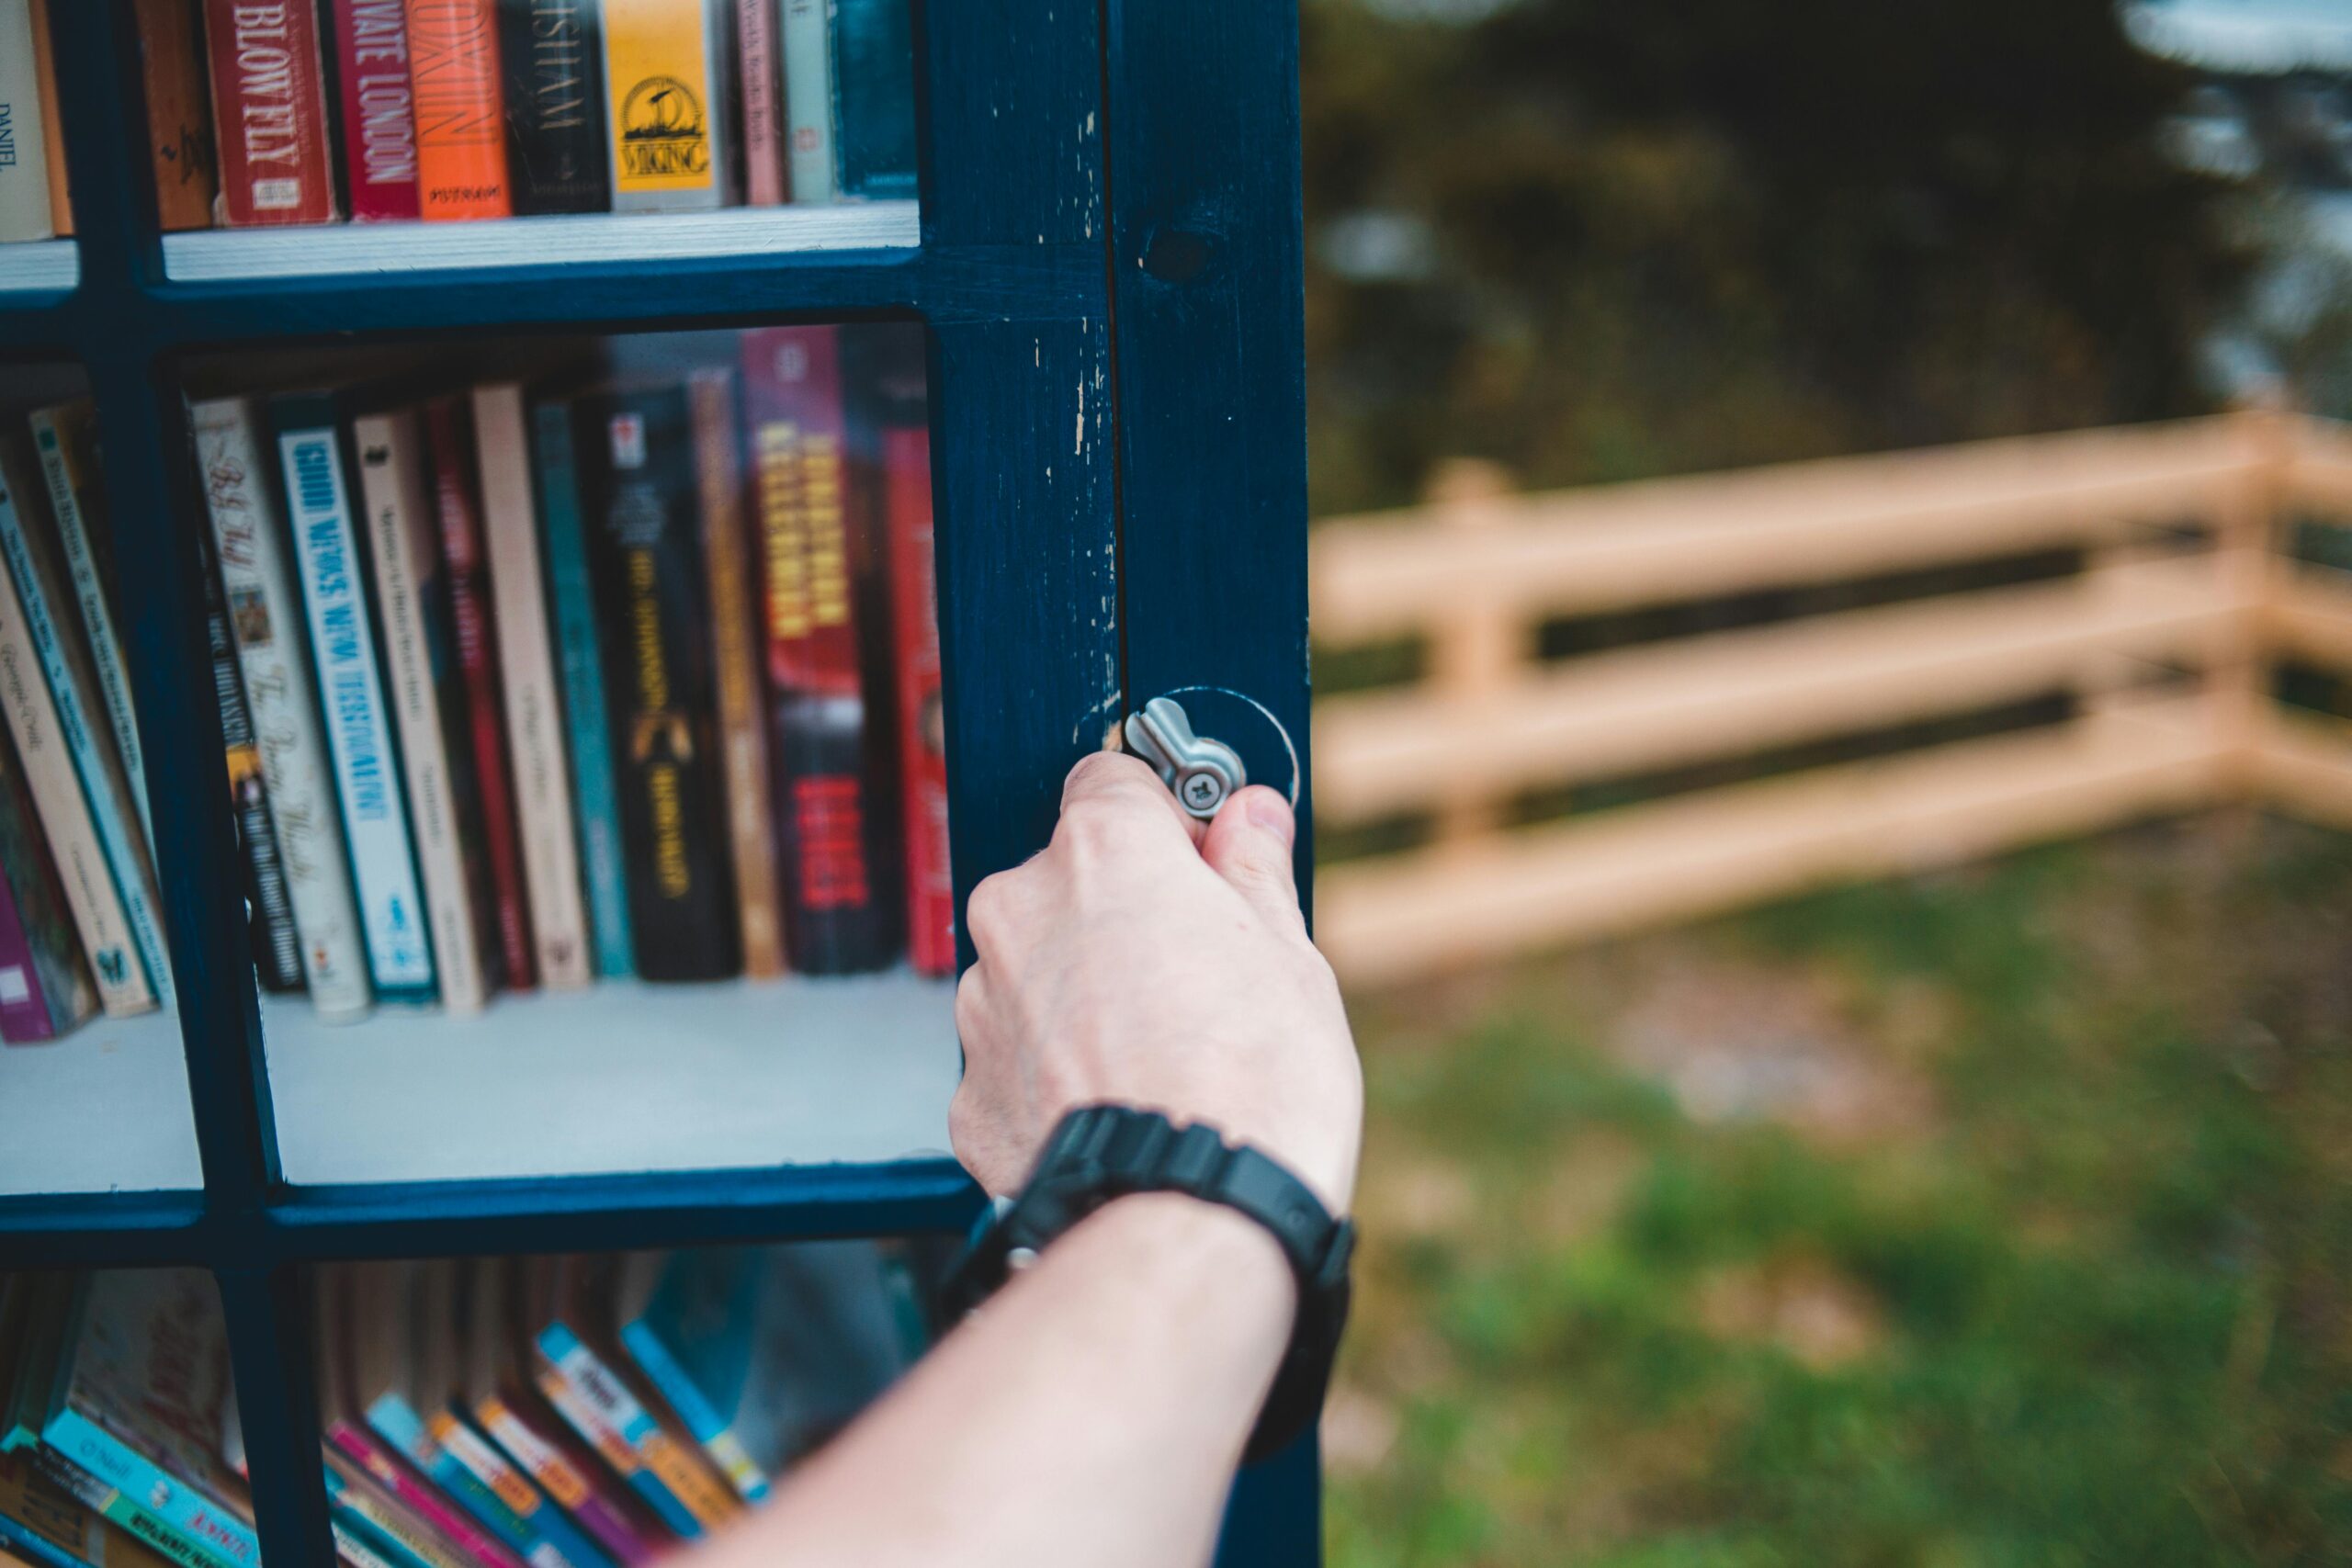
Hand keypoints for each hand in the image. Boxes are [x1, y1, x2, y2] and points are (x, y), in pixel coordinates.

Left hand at [951, 753, 1362, 1214]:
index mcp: (1103, 852)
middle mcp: (1021, 910)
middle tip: (1195, 977)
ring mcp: (983, 1004)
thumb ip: (1253, 869)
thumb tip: (1250, 816)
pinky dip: (1054, 1076)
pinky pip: (1014, 1059)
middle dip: (1119, 915)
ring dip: (1080, 996)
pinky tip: (1117, 1110)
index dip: (1163, 821)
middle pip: (1067, 881)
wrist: (1189, 1217)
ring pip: (1034, 971)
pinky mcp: (968, 1093)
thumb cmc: (1255, 1082)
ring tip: (1158, 1061)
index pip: (1112, 781)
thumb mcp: (1289, 954)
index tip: (1200, 860)